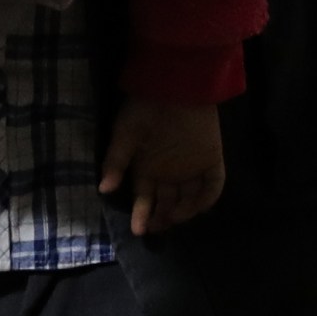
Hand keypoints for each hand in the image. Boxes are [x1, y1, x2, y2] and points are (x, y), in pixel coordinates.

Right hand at [98, 95, 226, 235]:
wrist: (174, 85)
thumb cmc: (145, 109)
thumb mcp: (125, 134)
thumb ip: (116, 161)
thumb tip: (103, 189)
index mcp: (148, 167)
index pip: (145, 198)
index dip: (141, 214)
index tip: (138, 230)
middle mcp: (169, 171)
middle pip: (167, 202)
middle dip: (162, 218)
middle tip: (158, 228)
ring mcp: (191, 167)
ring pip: (189, 198)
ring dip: (182, 212)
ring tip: (173, 218)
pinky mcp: (211, 159)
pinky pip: (213, 185)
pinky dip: (207, 198)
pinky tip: (197, 207)